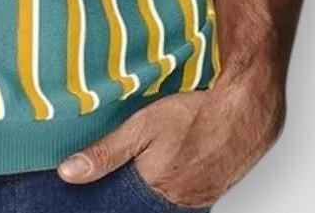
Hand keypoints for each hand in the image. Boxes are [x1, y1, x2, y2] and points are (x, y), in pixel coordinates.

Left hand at [57, 73, 285, 206]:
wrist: (246, 110)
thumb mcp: (141, 127)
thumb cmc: (196, 114)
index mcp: (155, 189)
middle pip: (139, 203)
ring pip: (161, 199)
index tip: (87, 189)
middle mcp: (177, 201)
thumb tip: (69, 173)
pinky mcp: (210, 192)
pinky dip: (170, 184)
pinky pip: (182, 195)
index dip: (103, 193)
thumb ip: (105, 152)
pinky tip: (170, 163)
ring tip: (149, 161)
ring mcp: (197, 198)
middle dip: (126, 190)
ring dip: (149, 186)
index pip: (118, 203)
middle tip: (123, 166)